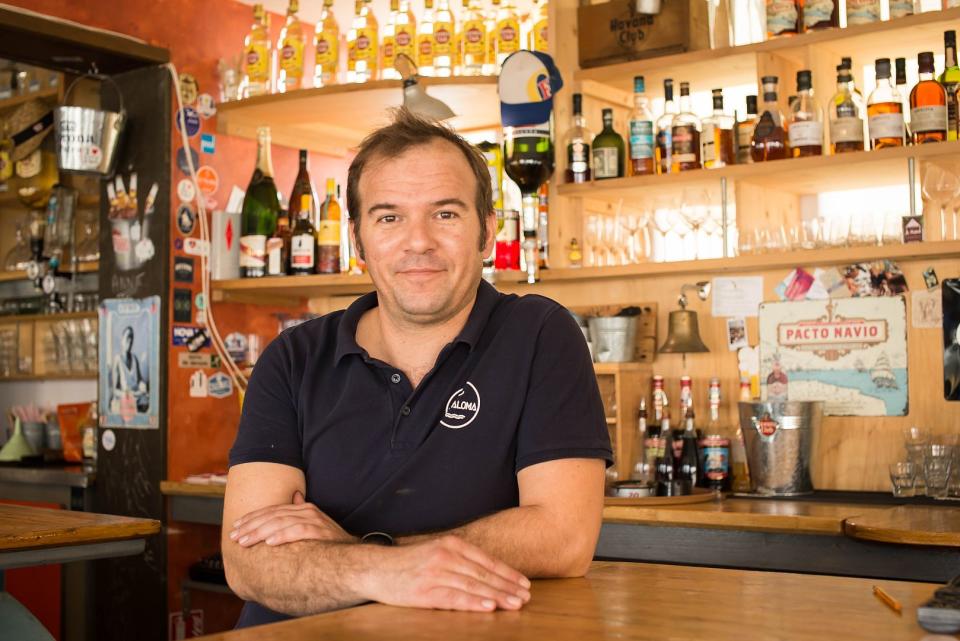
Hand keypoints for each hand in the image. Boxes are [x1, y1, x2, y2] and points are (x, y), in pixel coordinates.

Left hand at [229, 491, 355, 546]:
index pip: (272, 510)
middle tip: (234, 537)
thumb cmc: (329, 543)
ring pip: (280, 523)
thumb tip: (291, 498)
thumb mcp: (313, 526)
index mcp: (303, 508)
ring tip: (244, 541)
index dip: (252, 518)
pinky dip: (282, 536)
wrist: (354, 553)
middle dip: (251, 526)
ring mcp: (314, 520)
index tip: (236, 527)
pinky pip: (297, 531)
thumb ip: (298, 516)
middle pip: (273, 516)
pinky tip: (268, 543)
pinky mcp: (320, 531)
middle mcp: (307, 510)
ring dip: (259, 532)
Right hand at [366, 535, 531, 612]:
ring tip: (515, 604)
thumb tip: (488, 574)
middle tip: (526, 597)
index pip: (486, 560)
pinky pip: (454, 597)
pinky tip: (488, 607)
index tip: (524, 584)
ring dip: (497, 595)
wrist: (376, 568)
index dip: (507, 573)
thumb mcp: (436, 553)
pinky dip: (473, 602)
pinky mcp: (425, 590)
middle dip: (507, 586)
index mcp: (451, 544)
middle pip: (483, 573)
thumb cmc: (409, 563)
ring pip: (473, 585)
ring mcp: (435, 572)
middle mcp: (445, 555)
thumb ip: (460, 560)